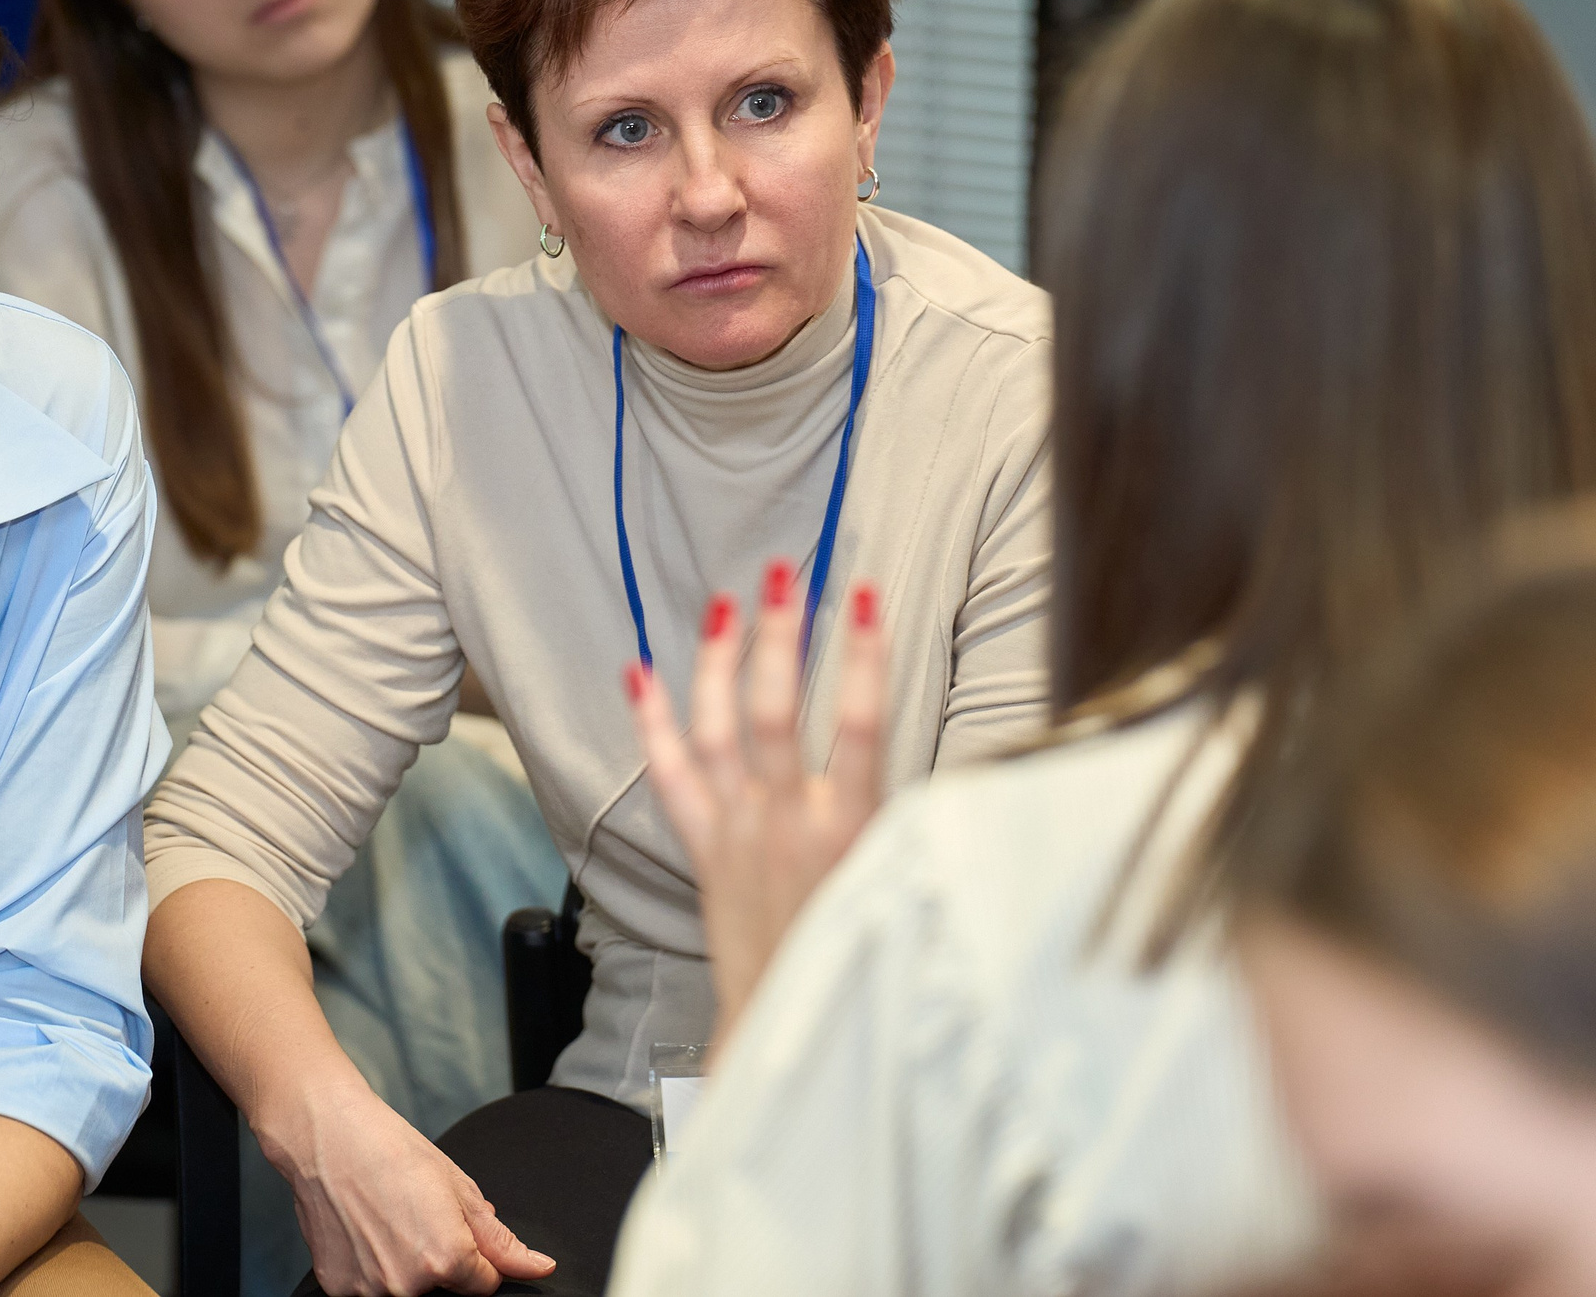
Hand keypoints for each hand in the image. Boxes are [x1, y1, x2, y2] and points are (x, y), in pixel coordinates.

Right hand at [269, 1083, 553, 1296]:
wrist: (326, 1135)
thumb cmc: (391, 1150)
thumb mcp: (459, 1187)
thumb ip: (501, 1240)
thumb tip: (539, 1267)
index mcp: (446, 1259)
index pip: (485, 1285)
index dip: (476, 1256)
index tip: (454, 1229)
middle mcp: (408, 1285)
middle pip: (443, 1288)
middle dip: (440, 1260)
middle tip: (415, 1216)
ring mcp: (370, 1290)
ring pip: (406, 1289)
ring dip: (403, 1264)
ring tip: (385, 1219)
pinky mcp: (338, 1288)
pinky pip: (370, 1287)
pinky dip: (370, 1266)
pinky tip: (362, 1230)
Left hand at [629, 558, 886, 1049]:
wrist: (792, 1025)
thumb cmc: (864, 957)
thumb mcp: (907, 887)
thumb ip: (915, 820)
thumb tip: (957, 764)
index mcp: (850, 831)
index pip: (864, 722)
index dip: (866, 655)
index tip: (866, 594)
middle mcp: (785, 822)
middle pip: (778, 708)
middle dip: (783, 633)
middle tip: (785, 570)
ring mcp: (735, 831)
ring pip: (718, 728)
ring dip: (722, 659)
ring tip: (728, 600)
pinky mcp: (701, 848)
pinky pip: (667, 773)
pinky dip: (650, 720)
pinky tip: (638, 669)